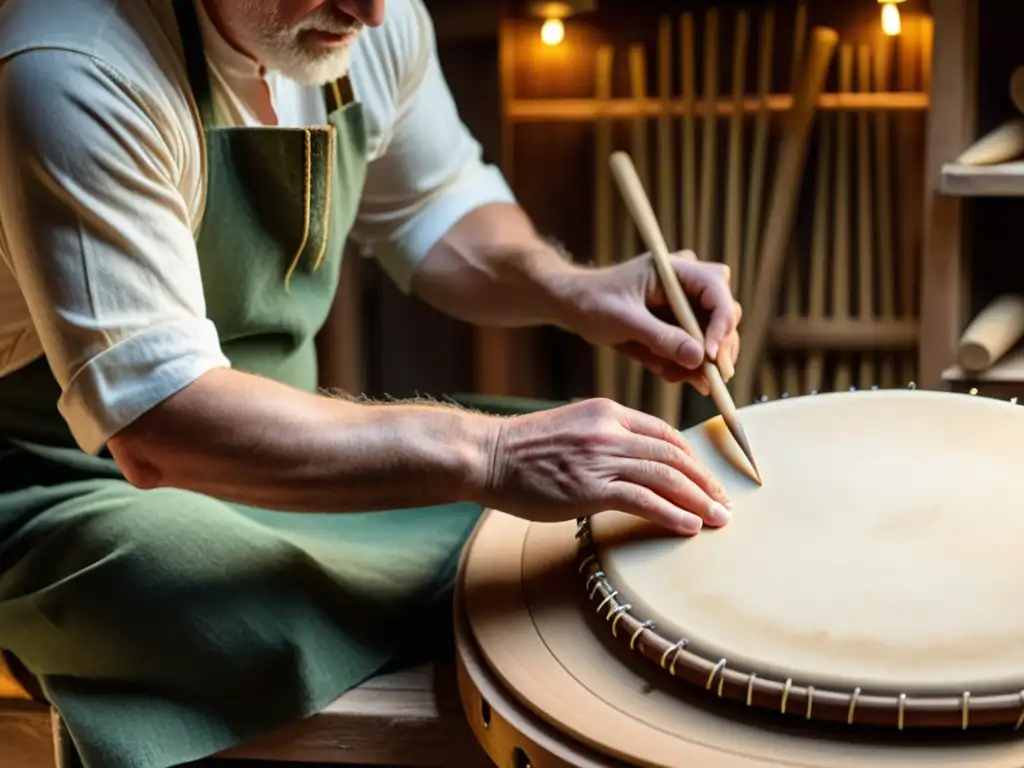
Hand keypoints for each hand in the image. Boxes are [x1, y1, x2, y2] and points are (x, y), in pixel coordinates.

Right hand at [482, 398, 731, 535]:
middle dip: (704, 481)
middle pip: (673, 455)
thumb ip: (604, 438)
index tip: (705, 478)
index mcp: (608, 412)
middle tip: (724, 503)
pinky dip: (672, 514)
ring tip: (717, 519)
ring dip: (698, 500)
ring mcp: (601, 458)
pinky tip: (689, 526)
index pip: (664, 433)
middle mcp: (610, 430)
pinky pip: (644, 501)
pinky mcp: (591, 487)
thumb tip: (633, 463)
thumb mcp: (572, 427)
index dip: (691, 457)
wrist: (489, 455)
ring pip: (666, 477)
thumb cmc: (524, 449)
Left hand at [557, 250, 740, 394]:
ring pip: (714, 335)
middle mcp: (688, 283)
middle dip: (717, 349)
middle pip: (725, 314)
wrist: (574, 304)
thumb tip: (700, 358)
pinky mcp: (680, 323)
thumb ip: (661, 338)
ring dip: (700, 362)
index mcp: (676, 269)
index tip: (712, 356)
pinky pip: (695, 347)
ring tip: (675, 377)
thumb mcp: (624, 320)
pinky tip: (669, 374)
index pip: (717, 290)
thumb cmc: (593, 301)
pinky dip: (685, 365)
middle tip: (705, 380)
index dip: (722, 324)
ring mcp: (686, 304)